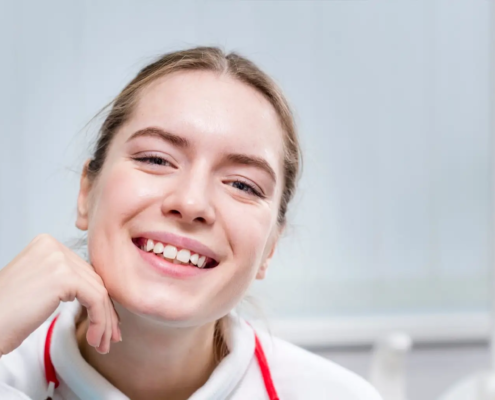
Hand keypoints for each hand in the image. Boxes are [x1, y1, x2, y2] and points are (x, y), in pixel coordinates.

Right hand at [0, 233, 120, 355]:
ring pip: (99, 290)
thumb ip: (66, 281)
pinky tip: (94, 338)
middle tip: (110, 335)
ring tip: (103, 342)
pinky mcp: (63, 276)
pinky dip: (101, 321)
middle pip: (93, 279)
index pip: (85, 271)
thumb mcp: (40, 288)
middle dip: (105, 311)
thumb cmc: (4, 314)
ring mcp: (57, 258)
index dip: (99, 298)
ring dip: (105, 320)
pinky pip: (96, 299)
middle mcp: (52, 246)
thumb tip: (100, 292)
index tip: (106, 321)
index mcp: (46, 245)